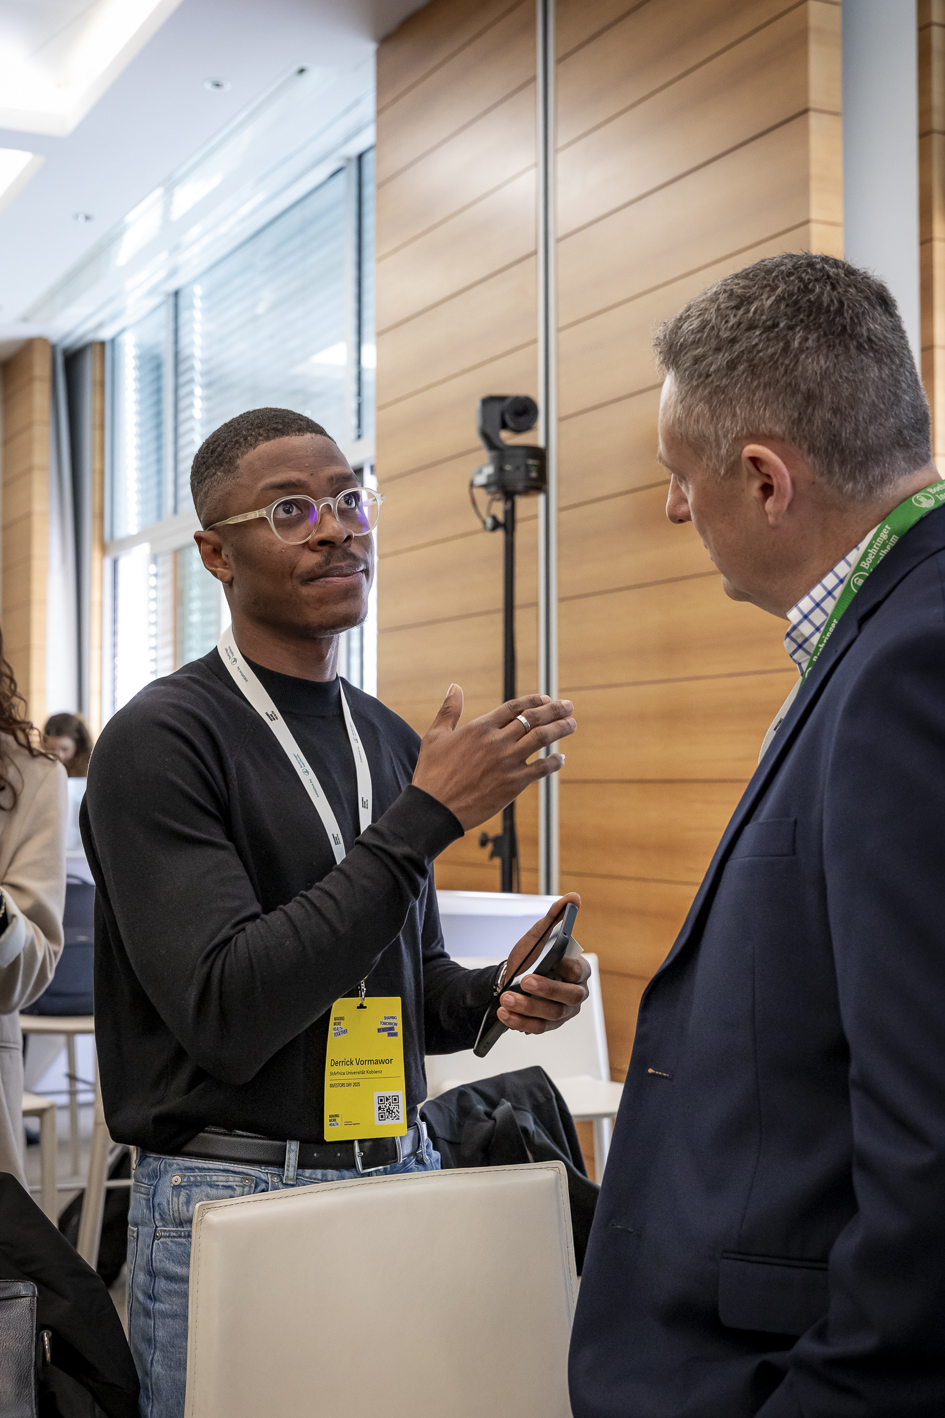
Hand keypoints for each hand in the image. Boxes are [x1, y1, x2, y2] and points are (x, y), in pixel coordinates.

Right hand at [412, 686, 575, 829]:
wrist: (434, 808)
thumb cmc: (431, 773)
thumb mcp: (435, 736)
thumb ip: (449, 710)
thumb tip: (455, 687)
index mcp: (480, 727)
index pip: (515, 707)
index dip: (533, 701)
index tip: (546, 699)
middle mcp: (497, 741)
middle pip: (533, 719)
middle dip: (554, 710)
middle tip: (568, 706)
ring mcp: (507, 762)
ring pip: (542, 739)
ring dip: (560, 729)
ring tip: (571, 724)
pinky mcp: (514, 783)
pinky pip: (541, 769)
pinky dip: (554, 762)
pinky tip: (560, 758)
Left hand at [497, 892, 589, 1035]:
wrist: (509, 981)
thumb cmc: (529, 958)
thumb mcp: (539, 936)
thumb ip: (555, 916)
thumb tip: (573, 897)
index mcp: (577, 970)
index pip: (581, 970)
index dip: (571, 968)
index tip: (558, 963)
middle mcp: (574, 993)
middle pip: (570, 997)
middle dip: (547, 990)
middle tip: (525, 981)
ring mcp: (562, 1012)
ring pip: (551, 1014)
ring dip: (527, 1006)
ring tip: (506, 998)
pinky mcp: (547, 1025)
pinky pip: (537, 1027)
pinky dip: (519, 1021)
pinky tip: (505, 1013)